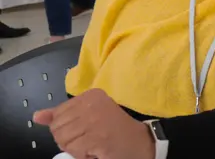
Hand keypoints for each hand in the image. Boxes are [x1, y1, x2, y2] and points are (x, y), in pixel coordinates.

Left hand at [33, 88, 155, 158]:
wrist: (143, 143)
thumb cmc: (115, 130)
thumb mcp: (88, 117)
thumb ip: (62, 115)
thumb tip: (37, 116)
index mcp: (91, 95)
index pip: (58, 115)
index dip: (68, 128)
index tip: (88, 128)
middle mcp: (93, 103)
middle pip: (57, 128)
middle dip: (69, 140)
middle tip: (90, 139)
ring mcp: (95, 120)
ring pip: (63, 140)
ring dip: (76, 149)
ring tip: (94, 144)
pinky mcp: (97, 137)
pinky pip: (74, 150)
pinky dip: (83, 155)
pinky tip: (97, 151)